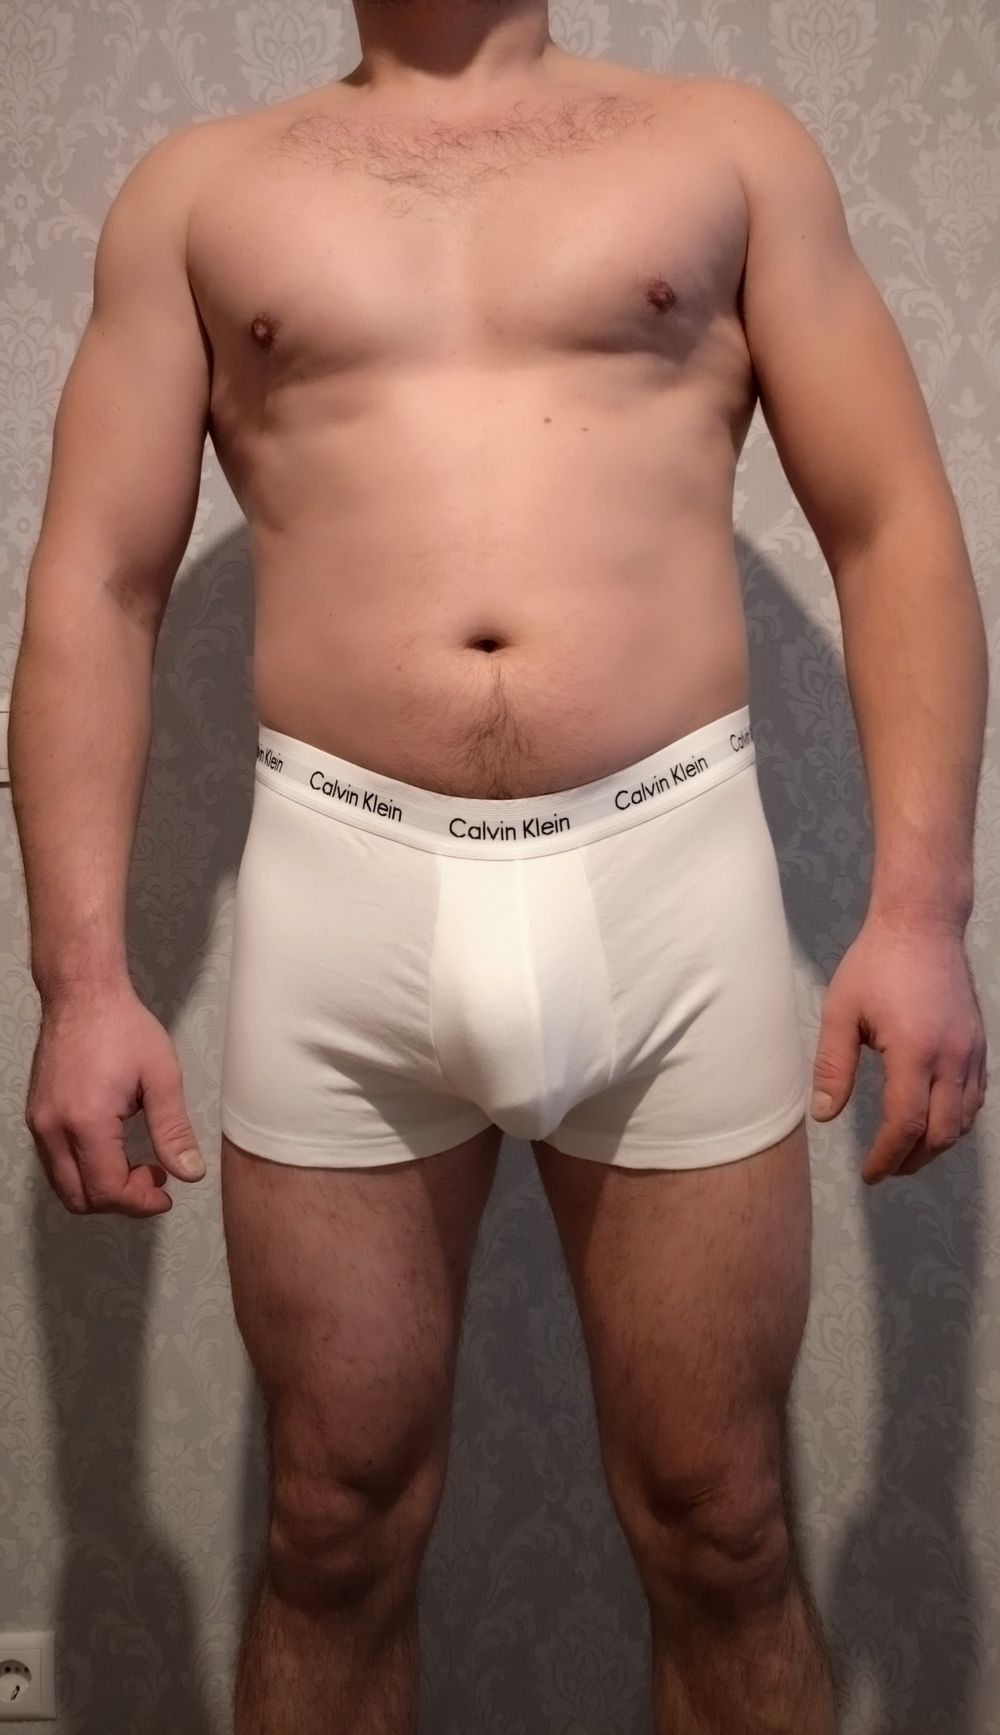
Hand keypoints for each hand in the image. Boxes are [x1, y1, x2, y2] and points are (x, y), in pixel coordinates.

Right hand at [25, 983, 205, 1216]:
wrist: (82, 994)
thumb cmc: (123, 1027)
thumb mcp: (161, 1077)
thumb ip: (174, 1131)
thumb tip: (190, 1173)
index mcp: (86, 1121)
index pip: (107, 1190)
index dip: (139, 1202)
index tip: (166, 1191)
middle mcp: (53, 1128)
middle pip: (78, 1198)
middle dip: (120, 1201)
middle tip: (153, 1179)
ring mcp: (39, 1123)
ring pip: (63, 1185)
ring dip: (100, 1188)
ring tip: (137, 1165)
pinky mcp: (37, 1116)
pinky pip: (56, 1163)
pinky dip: (84, 1171)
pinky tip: (113, 1150)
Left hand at [810, 911, 986, 1182]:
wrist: (923, 925)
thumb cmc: (875, 964)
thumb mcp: (841, 1011)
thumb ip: (833, 1066)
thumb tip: (825, 1115)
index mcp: (914, 1051)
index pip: (905, 1124)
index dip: (887, 1156)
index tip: (870, 1173)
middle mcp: (952, 1058)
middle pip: (941, 1133)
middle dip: (913, 1159)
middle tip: (886, 1168)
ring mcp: (972, 1052)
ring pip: (964, 1120)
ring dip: (936, 1144)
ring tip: (905, 1151)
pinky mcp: (980, 1044)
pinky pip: (977, 1097)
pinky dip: (957, 1120)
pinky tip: (933, 1120)